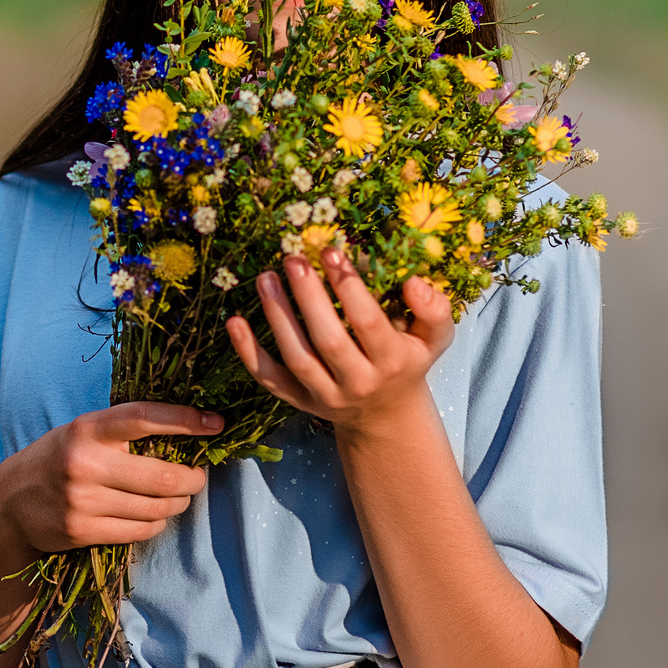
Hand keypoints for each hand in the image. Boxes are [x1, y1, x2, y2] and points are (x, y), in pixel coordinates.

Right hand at [0, 403, 217, 556]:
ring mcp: (82, 501)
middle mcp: (84, 463)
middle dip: (192, 479)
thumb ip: (123, 432)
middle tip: (197, 477)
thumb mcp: (83, 432)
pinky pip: (140, 530)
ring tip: (177, 497)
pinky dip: (155, 523)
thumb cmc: (60, 458)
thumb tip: (188, 431)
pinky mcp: (82, 531)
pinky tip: (151, 515)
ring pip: (156, 508)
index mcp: (88, 429)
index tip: (216, 423)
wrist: (11, 502)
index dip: (184, 419)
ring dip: (177, 504)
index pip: (144, 418)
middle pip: (162, 477)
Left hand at [226, 248, 453, 437]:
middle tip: (293, 259)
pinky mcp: (298, 401)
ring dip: (277, 317)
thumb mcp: (433, 339)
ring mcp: (324, 395)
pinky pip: (270, 379)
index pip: (368, 323)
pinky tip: (234, 321)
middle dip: (309, 298)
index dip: (349, 287)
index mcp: (393, 362)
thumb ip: (433, 310)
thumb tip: (412, 281)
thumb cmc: (407, 360)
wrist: (385, 415)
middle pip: (328, 341)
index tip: (331, 252)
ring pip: (296, 358)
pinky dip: (248, 352)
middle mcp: (358, 383)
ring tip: (265, 278)